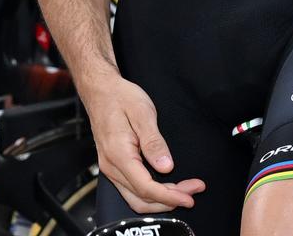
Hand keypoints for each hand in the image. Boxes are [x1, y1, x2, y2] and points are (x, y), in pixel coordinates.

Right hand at [80, 71, 203, 212]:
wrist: (100, 90)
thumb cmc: (120, 97)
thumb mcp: (142, 113)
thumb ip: (154, 142)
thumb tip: (166, 167)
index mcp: (119, 154)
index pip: (146, 188)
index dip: (169, 197)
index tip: (189, 198)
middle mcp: (111, 166)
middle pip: (142, 199)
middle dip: (169, 201)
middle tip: (192, 193)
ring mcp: (110, 168)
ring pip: (136, 199)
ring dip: (161, 201)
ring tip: (183, 192)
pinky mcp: (113, 166)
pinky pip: (131, 190)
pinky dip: (151, 195)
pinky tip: (166, 188)